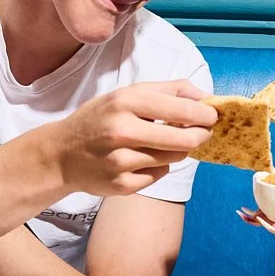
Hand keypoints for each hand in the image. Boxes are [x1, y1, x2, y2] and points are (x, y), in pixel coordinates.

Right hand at [53, 80, 216, 196]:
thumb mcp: (126, 95)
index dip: (205, 115)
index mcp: (125, 102)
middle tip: (202, 133)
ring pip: (173, 158)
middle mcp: (122, 131)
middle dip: (200, 136)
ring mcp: (121, 161)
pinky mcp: (121, 185)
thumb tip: (206, 97)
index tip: (213, 117)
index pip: (181, 110)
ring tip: (162, 143)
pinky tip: (141, 160)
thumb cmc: (99, 119)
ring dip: (177, 151)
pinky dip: (158, 168)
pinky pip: (158, 175)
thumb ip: (168, 91)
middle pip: (183, 140)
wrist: (61, 154)